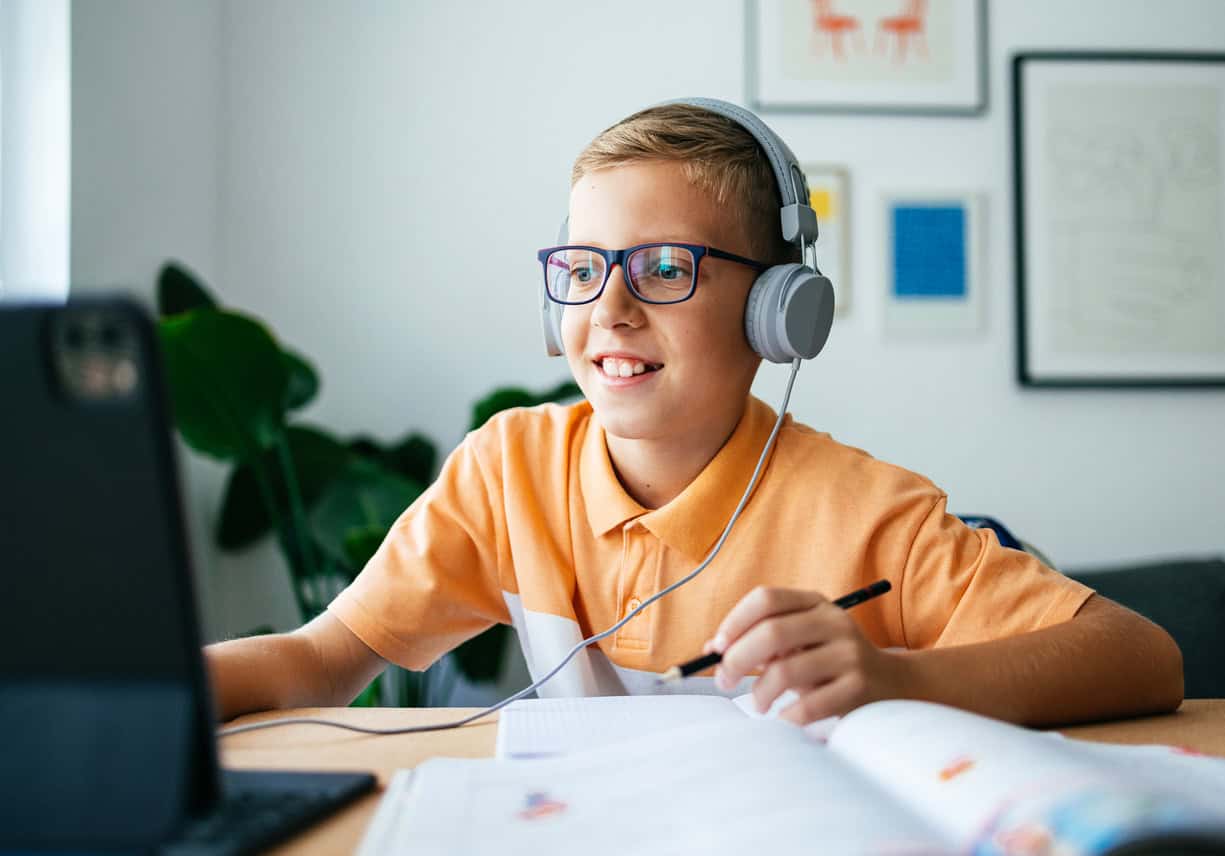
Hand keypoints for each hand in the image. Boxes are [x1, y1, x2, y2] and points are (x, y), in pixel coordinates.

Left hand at [707, 586, 904, 724]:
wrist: (893, 685)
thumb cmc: (829, 662)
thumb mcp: (800, 640)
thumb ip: (760, 639)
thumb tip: (712, 650)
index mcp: (815, 603)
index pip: (766, 599)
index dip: (734, 621)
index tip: (717, 648)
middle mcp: (834, 622)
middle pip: (772, 633)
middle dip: (737, 660)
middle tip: (723, 681)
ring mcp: (849, 654)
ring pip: (786, 671)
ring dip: (760, 693)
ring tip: (759, 704)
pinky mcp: (859, 688)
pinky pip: (808, 705)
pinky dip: (787, 716)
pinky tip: (785, 718)